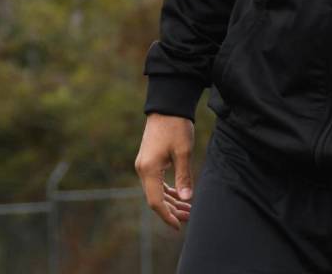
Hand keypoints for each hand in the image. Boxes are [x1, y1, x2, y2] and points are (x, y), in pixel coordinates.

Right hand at [134, 113, 195, 230]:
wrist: (167, 106)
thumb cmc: (176, 126)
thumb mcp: (183, 152)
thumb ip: (184, 177)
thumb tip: (187, 200)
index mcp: (148, 170)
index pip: (155, 201)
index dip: (167, 216)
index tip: (179, 226)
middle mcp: (142, 169)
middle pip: (155, 198)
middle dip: (171, 211)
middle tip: (189, 218)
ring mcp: (144, 165)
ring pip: (156, 191)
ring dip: (171, 201)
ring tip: (187, 209)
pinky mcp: (149, 160)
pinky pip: (156, 182)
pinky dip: (167, 190)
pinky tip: (179, 196)